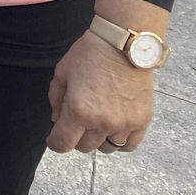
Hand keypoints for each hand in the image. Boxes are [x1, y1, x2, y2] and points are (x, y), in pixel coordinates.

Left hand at [46, 31, 154, 153]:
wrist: (122, 45)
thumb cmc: (89, 54)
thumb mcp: (62, 72)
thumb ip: (55, 99)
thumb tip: (57, 119)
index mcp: (78, 111)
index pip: (63, 143)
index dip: (55, 142)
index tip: (54, 138)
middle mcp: (101, 122)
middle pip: (84, 147)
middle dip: (76, 137)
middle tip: (77, 122)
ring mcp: (124, 124)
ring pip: (106, 149)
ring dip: (98, 140)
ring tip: (96, 124)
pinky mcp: (141, 122)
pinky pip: (129, 146)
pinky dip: (120, 142)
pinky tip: (114, 130)